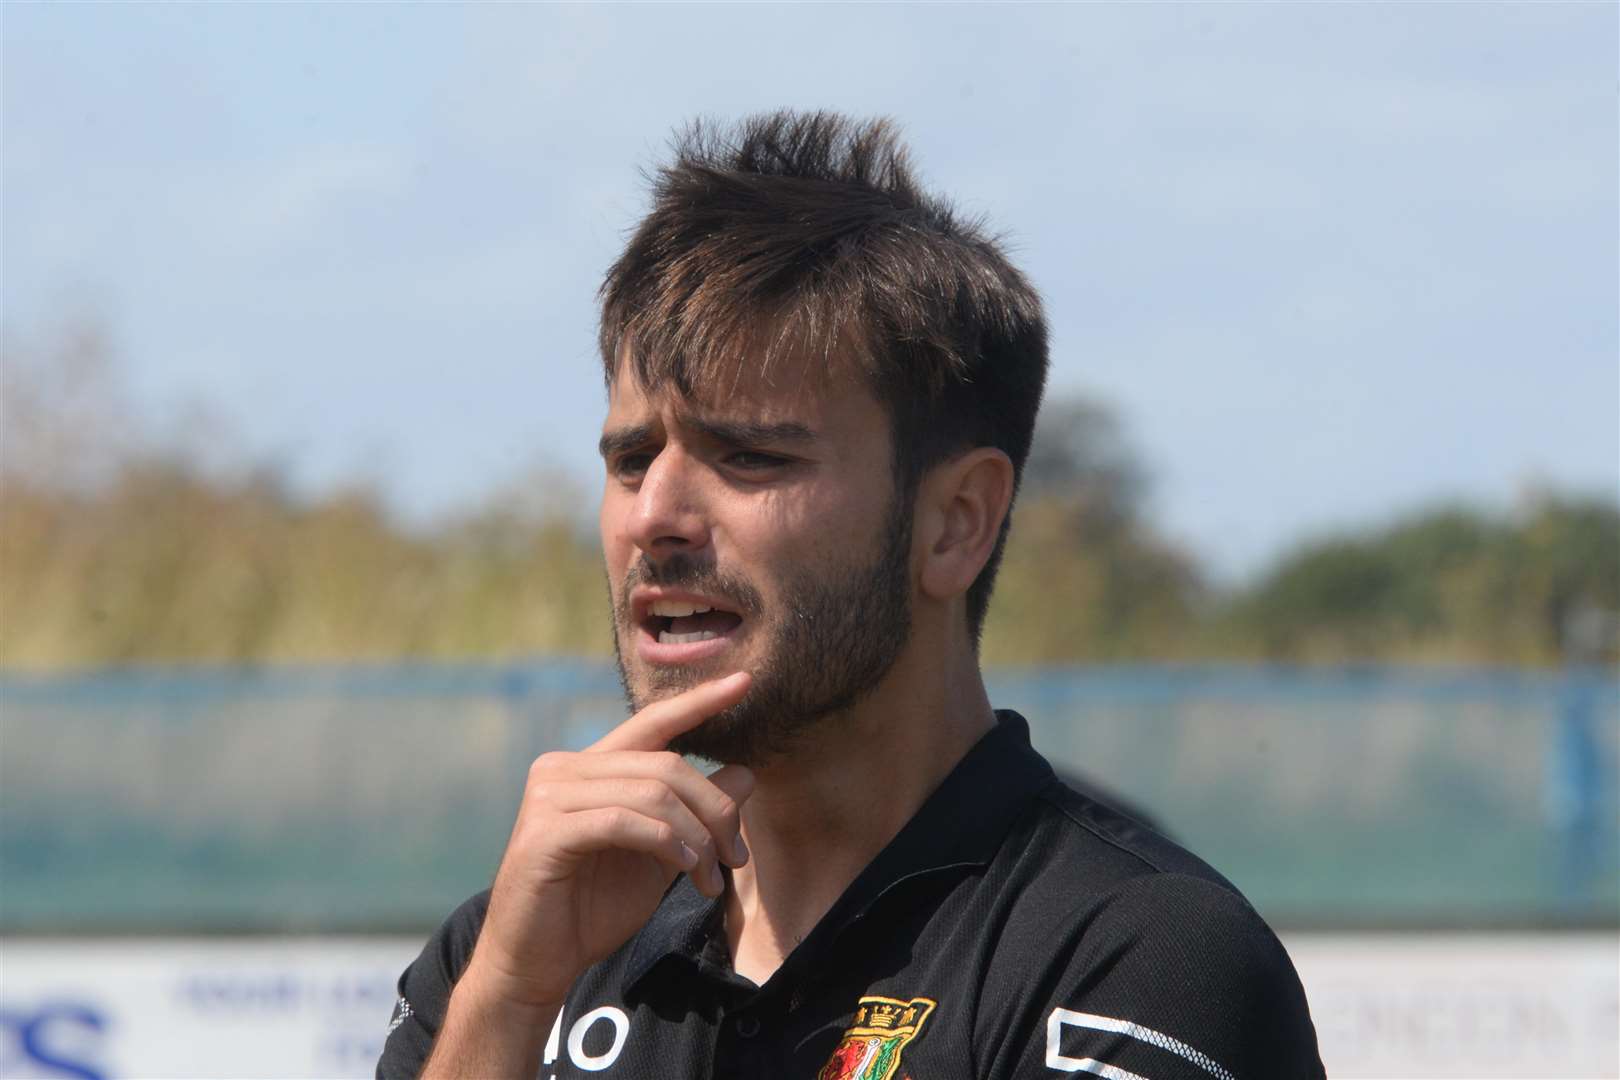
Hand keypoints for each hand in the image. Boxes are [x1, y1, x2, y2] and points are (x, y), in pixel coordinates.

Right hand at [465, 672, 754, 1011]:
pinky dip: (665, 842)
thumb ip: (695, 813)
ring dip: (697, 837)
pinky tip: (685, 868)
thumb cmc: (591, 908)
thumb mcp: (660, 855)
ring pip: (651, 793)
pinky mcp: (544, 831)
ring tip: (711, 877)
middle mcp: (564, 768)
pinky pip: (622, 822)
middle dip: (715, 811)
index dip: (700, 701)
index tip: (745, 681)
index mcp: (589, 766)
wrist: (536, 963)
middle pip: (666, 765)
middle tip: (736, 859)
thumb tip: (746, 773)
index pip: (653, 721)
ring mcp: (549, 796)